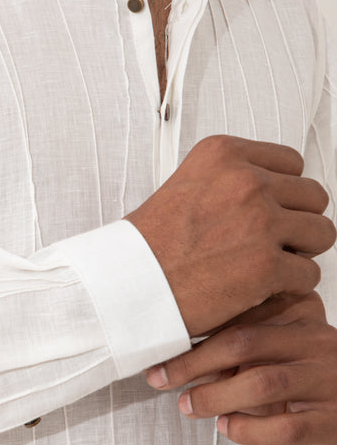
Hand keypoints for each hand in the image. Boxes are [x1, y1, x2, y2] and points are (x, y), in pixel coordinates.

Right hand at [124, 135, 335, 336]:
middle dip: (297, 222)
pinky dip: (290, 287)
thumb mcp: (184, 184)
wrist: (127, 285)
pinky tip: (261, 290)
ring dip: (300, 254)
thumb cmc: (148, 246)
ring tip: (269, 266)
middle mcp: (246, 182)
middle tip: (270, 243)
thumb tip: (273, 189)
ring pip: (322, 234)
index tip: (267, 211)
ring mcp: (260, 223)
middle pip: (314, 197)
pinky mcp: (266, 266)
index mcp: (224, 155)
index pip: (292, 162)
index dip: (283, 192)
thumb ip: (229, 180)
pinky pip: (309, 274)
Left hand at [144, 292, 336, 444]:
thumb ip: (239, 355)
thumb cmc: (304, 389)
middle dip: (194, 363)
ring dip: (215, 397)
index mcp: (301, 324)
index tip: (159, 354)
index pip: (241, 320)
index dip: (195, 338)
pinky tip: (227, 428)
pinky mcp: (333, 425)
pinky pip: (286, 427)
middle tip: (161, 380)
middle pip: (246, 344)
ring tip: (190, 406)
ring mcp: (331, 384)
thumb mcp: (274, 362)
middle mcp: (320, 347)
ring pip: (264, 383)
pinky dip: (247, 429)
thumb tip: (176, 358)